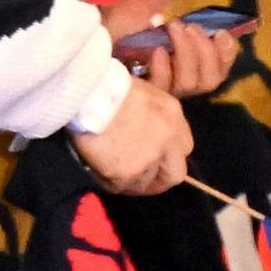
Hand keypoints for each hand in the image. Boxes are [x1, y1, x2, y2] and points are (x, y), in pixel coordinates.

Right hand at [75, 79, 192, 195]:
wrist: (86, 92)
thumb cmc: (106, 84)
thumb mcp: (142, 91)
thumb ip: (152, 113)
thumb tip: (144, 129)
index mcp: (173, 114)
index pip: (183, 148)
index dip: (168, 157)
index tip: (154, 160)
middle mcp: (168, 139)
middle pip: (174, 174)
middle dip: (158, 179)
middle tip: (139, 178)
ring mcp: (150, 157)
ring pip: (145, 183)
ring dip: (131, 180)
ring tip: (111, 171)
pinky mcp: (127, 171)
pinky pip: (121, 186)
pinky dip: (111, 182)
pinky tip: (100, 172)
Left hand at [95, 0, 243, 97]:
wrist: (78, 41)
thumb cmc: (110, 26)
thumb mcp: (143, 5)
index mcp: (179, 61)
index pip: (217, 67)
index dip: (226, 54)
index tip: (222, 32)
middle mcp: (173, 79)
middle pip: (209, 80)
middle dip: (207, 52)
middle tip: (190, 27)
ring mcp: (159, 90)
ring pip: (192, 84)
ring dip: (189, 55)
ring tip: (173, 29)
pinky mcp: (143, 96)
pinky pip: (165, 88)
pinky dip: (166, 69)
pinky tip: (156, 52)